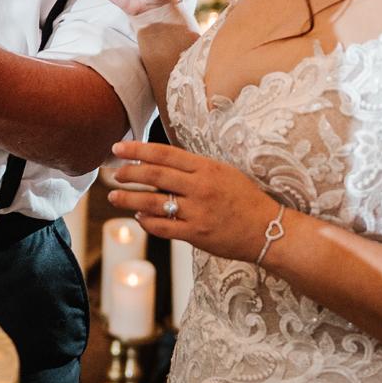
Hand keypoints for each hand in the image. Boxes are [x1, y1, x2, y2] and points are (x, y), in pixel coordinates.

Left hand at [108, 137, 279, 261]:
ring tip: (114, 196)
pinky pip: (163, 227)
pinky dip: (147, 221)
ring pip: (154, 202)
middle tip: (113, 173)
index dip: (138, 150)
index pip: (165, 153)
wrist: (268, 230)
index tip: (119, 148)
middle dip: (129, 173)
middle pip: (155, 175)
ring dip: (130, 198)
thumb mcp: (223, 172)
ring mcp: (198, 212)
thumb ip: (194, 167)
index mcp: (207, 168)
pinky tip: (139, 217)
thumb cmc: (245, 199)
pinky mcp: (196, 235)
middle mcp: (200, 188)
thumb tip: (161, 161)